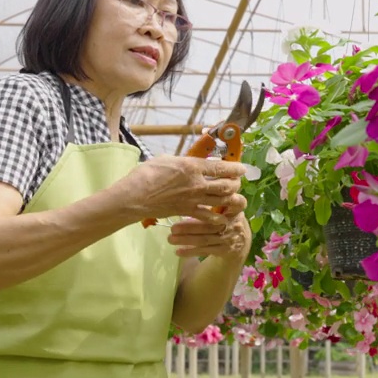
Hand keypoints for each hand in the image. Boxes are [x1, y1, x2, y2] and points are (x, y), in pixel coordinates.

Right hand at [116, 155, 246, 225]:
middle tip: (237, 182)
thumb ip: (183, 162)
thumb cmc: (147, 174)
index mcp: (193, 166)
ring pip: (222, 201)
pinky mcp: (188, 212)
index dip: (235, 168)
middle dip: (236, 184)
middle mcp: (198, 183)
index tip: (241, 169)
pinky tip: (221, 217)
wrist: (136, 196)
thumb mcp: (167, 159)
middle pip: (227, 185)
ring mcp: (194, 199)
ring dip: (231, 199)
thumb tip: (191, 163)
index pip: (222, 167)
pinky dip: (218, 218)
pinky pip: (209, 217)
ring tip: (233, 197)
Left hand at [167, 203, 249, 258]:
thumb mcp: (225, 207)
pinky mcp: (224, 250)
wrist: (240, 241)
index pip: (229, 204)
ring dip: (187, 240)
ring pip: (205, 239)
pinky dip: (191, 251)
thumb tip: (185, 198)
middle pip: (209, 225)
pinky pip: (205, 250)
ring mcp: (229, 238)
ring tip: (170, 239)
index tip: (196, 203)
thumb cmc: (225, 218)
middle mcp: (233, 224)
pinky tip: (178, 251)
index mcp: (234, 209)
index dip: (218, 202)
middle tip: (172, 228)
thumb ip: (213, 202)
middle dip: (189, 227)